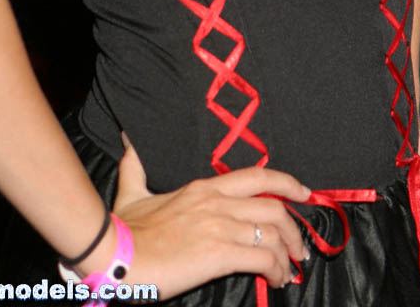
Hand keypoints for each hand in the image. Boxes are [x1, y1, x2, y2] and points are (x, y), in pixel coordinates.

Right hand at [111, 134, 310, 298]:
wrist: (114, 254)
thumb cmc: (124, 227)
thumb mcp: (132, 190)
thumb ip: (136, 166)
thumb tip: (128, 140)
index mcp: (203, 187)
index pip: (257, 177)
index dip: (287, 183)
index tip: (304, 193)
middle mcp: (217, 202)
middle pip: (274, 207)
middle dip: (295, 228)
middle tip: (300, 247)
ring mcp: (219, 227)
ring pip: (272, 233)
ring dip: (288, 253)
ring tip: (289, 269)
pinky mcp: (218, 254)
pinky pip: (262, 258)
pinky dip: (276, 269)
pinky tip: (275, 279)